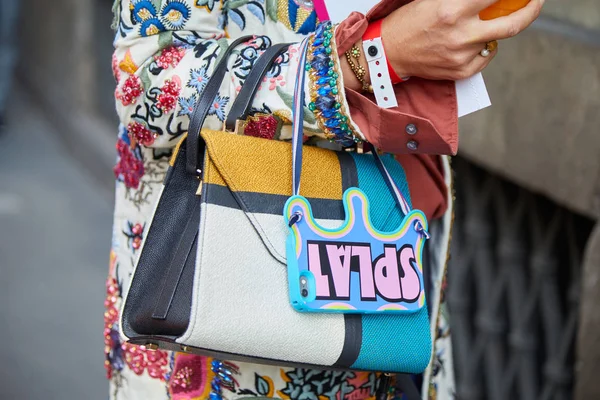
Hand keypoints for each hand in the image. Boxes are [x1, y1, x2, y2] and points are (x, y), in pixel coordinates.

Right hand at [381, 0, 543, 79]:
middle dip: (531, 10)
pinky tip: (468, 44)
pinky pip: (484, 58)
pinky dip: (482, 49)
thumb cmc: (409, 21)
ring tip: (477, 25)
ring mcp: (461, 56)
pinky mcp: (459, 71)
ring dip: (495, 30)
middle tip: (534, 3)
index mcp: (452, 10)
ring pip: (496, 41)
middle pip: (513, 24)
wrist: (388, 52)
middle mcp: (460, 34)